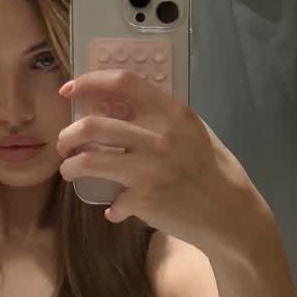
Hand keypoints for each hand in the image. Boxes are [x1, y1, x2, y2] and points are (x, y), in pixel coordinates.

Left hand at [57, 69, 273, 255]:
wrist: (231, 214)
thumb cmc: (213, 168)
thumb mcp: (193, 131)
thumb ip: (161, 117)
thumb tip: (119, 106)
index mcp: (172, 112)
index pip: (123, 83)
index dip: (89, 81)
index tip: (69, 89)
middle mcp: (159, 136)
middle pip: (92, 125)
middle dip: (67, 135)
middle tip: (65, 144)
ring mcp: (149, 168)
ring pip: (88, 160)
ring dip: (70, 167)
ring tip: (70, 171)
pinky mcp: (144, 199)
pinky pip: (111, 201)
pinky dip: (110, 208)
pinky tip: (115, 210)